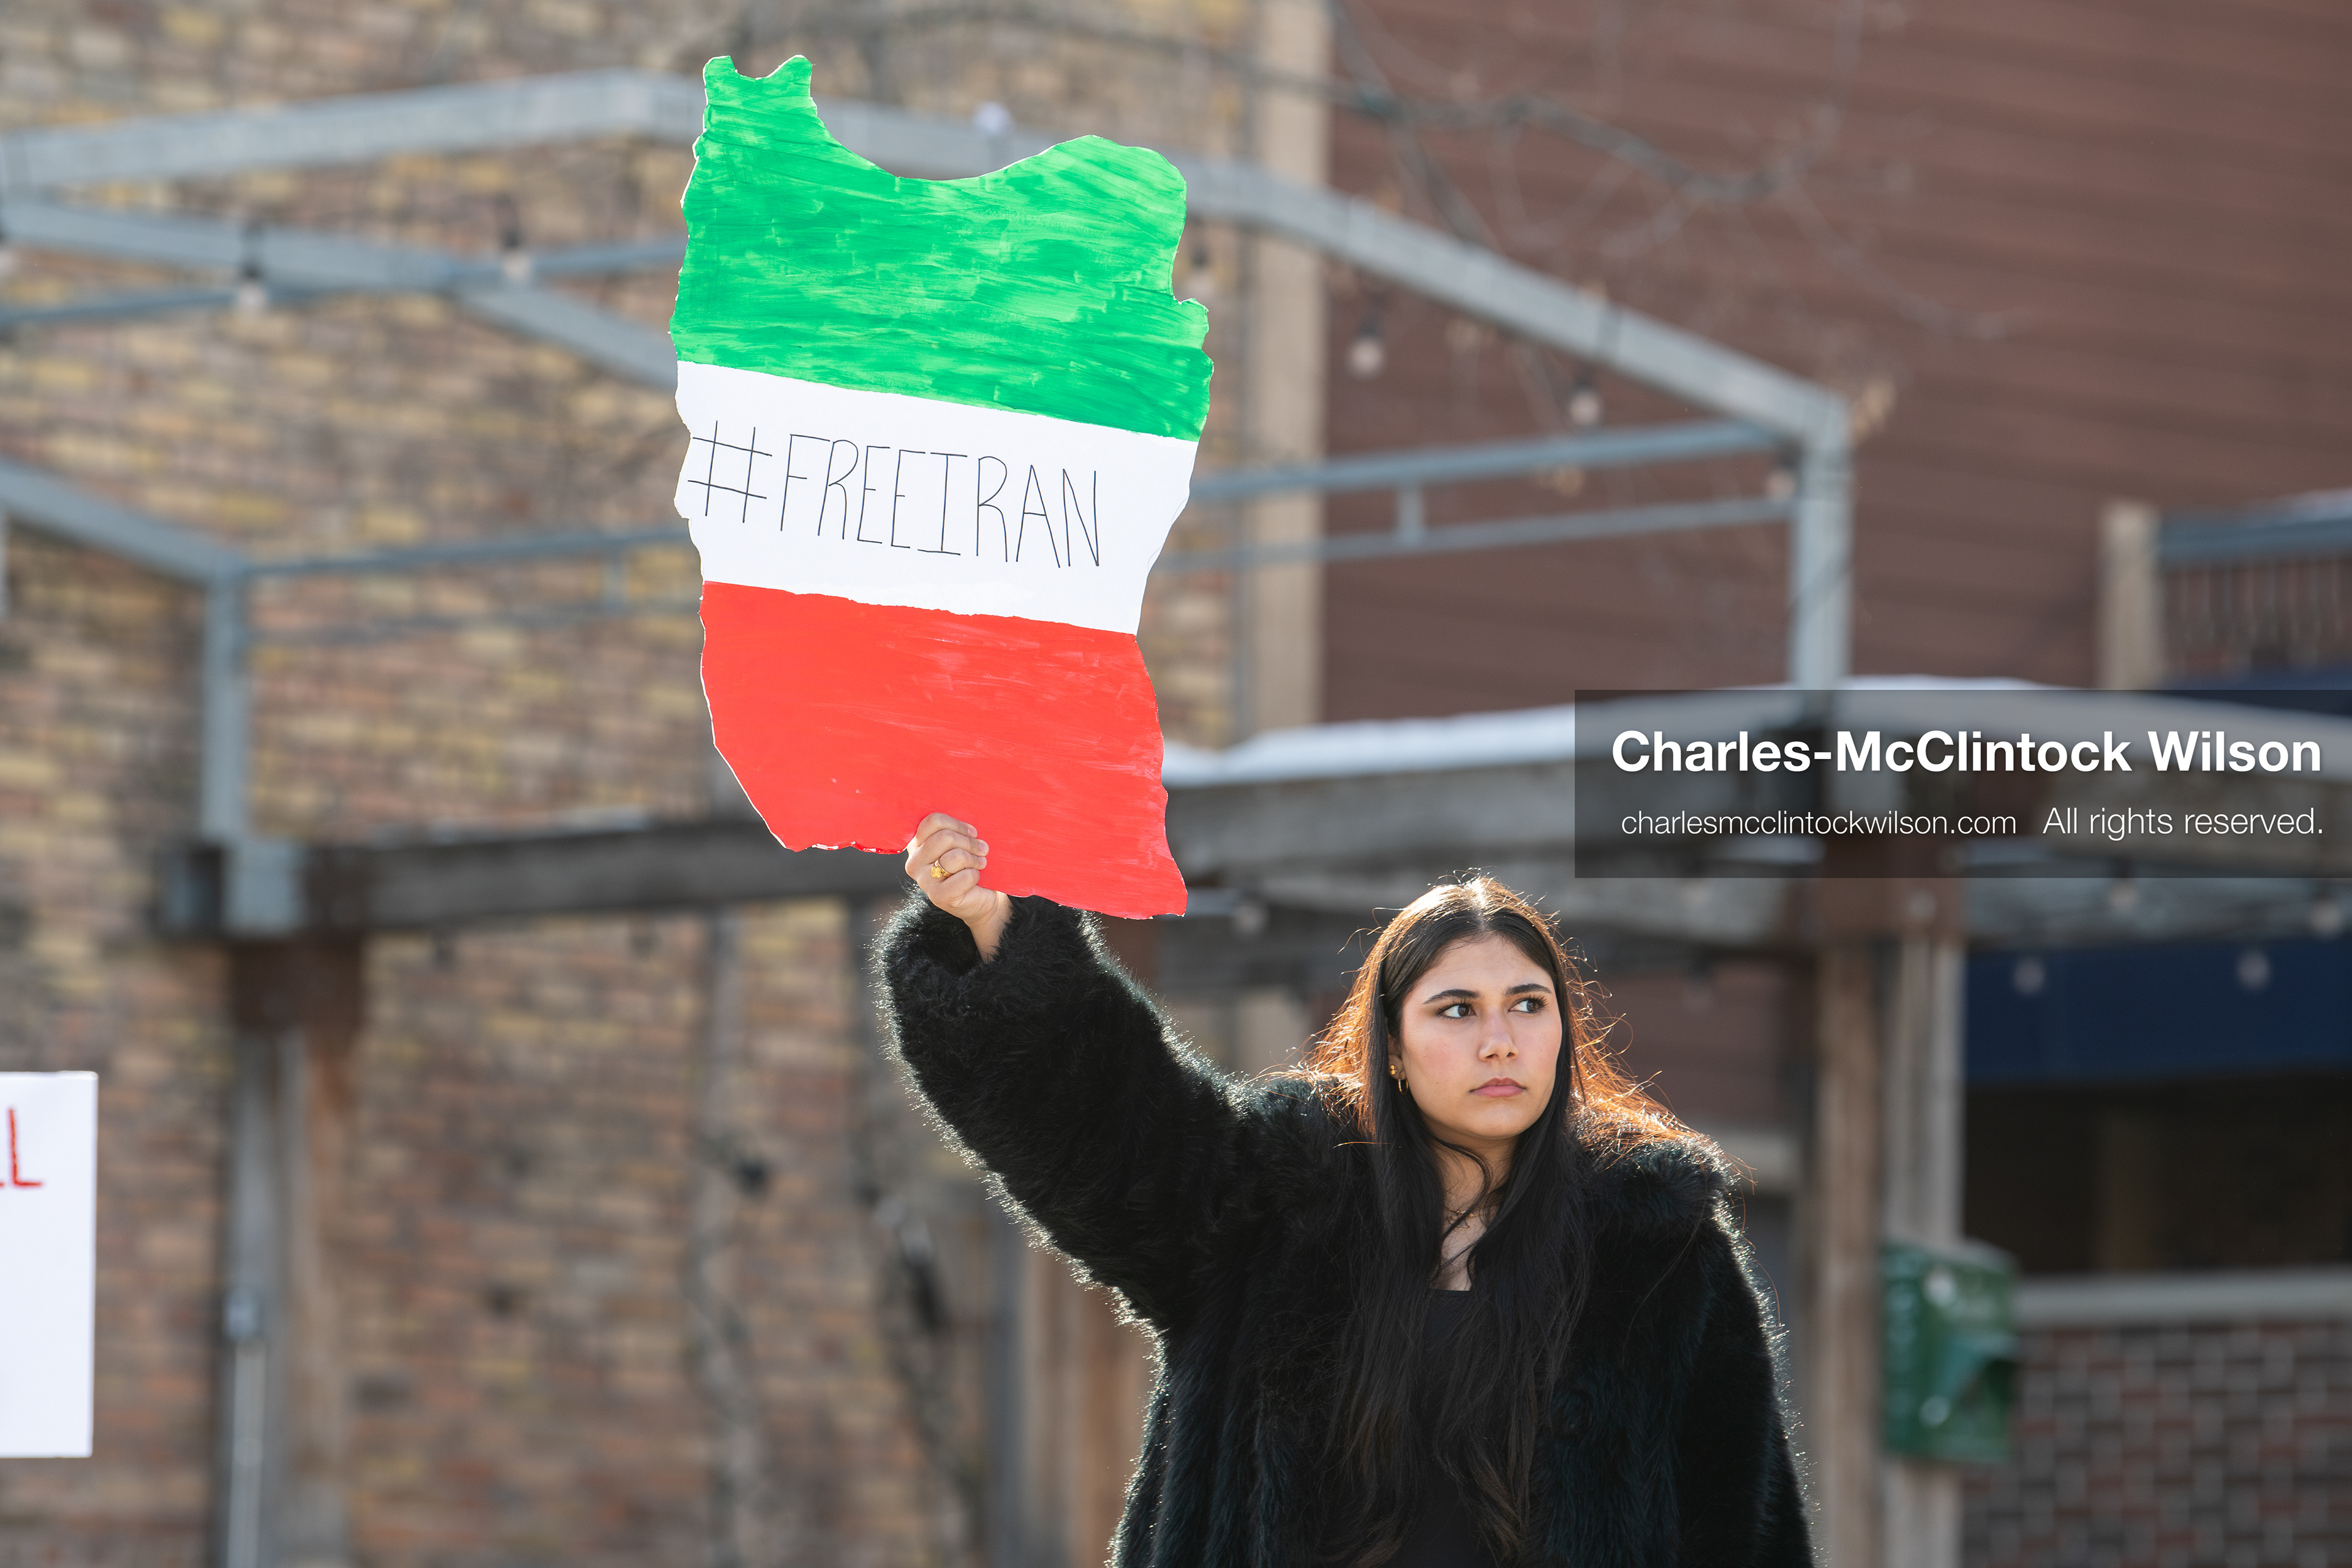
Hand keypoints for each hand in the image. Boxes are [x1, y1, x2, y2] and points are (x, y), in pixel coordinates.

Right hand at [904, 812, 1012, 960]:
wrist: (980, 897)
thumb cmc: (969, 865)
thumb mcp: (961, 843)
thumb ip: (956, 829)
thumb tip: (969, 809)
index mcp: (917, 844)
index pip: (932, 821)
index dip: (957, 824)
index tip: (972, 832)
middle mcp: (914, 862)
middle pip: (944, 837)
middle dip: (969, 842)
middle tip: (982, 848)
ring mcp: (924, 881)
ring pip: (955, 856)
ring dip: (974, 859)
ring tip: (980, 863)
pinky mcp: (938, 897)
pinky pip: (964, 877)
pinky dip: (976, 875)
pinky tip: (975, 878)